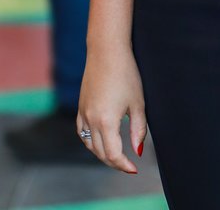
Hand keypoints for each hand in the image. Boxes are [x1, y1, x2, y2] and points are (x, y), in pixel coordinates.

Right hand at [77, 46, 146, 173]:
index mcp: (106, 121)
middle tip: (128, 164)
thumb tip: (137, 151)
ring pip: (89, 144)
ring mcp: (83, 113)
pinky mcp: (80, 106)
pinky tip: (99, 139)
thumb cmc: (126, 74)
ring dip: (102, 153)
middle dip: (114, 161)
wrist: (107, 50)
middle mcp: (91, 120)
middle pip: (100, 152)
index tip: (134, 169)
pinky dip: (90, 140)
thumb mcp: (137, 102)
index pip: (113, 154)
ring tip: (116, 154)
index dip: (124, 165)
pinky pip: (82, 131)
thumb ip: (138, 129)